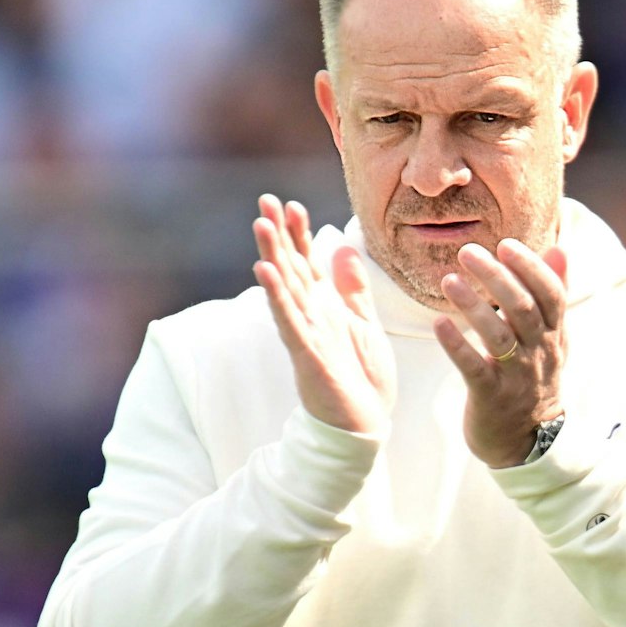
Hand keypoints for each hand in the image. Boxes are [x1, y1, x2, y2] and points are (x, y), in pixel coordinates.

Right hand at [252, 194, 395, 435]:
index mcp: (326, 307)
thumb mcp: (365, 324)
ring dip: (272, 255)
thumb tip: (342, 248)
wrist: (364, 426)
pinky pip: (289, 320)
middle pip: (290, 267)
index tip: (291, 204)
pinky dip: (277, 296)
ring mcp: (305, 333)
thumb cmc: (363, 379)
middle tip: (264, 200)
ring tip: (260, 225)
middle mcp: (311, 315)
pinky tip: (264, 273)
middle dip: (279, 234)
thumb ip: (354, 290)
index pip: (308, 261)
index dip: (300, 233)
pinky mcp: (306, 354)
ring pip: (284, 288)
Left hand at [432, 238, 568, 467]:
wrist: (527, 441)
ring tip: (449, 280)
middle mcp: (539, 353)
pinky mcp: (490, 396)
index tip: (505, 245)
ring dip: (473, 305)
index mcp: (554, 334)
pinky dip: (456, 345)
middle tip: (467, 252)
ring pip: (498, 336)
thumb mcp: (552, 337)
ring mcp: (516, 376)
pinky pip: (473, 368)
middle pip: (523, 309)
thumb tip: (559, 248)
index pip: (551, 294)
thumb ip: (554, 293)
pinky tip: (439, 323)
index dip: (530, 267)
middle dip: (496, 277)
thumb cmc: (534, 377)